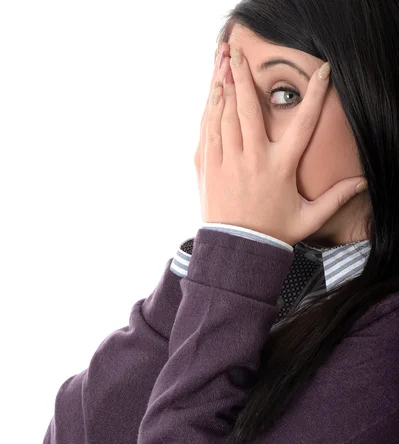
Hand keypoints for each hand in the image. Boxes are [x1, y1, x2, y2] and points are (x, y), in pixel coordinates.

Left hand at [196, 46, 367, 246]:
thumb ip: (335, 198)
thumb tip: (362, 184)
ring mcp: (228, 163)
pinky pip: (208, 133)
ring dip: (223, 87)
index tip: (323, 72)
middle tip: (238, 51)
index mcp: (280, 167)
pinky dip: (210, 111)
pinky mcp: (209, 169)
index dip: (316, 96)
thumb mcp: (308, 217)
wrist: (238, 250)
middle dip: (243, 76)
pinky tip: (212, 95)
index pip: (304, 125)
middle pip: (249, 110)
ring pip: (224, 117)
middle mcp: (253, 160)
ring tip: (222, 64)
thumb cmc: (274, 233)